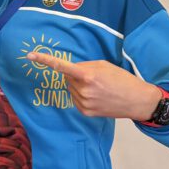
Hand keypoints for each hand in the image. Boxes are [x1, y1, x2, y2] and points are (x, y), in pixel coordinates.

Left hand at [25, 52, 161, 119]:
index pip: (62, 67)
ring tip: (98, 87)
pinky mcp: (85, 112)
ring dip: (79, 85)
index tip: (30, 55)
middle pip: (67, 78)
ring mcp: (84, 103)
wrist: (137, 101)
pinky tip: (96, 96)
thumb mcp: (105, 65)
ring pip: (70, 89)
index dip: (45, 60)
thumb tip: (70, 70)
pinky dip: (81, 95)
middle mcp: (83, 90)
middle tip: (94, 77)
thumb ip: (85, 66)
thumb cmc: (122, 80)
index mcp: (88, 76)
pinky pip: (75, 99)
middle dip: (76, 75)